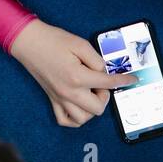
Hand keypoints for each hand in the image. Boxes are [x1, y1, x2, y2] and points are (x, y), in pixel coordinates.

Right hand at [11, 19, 133, 127]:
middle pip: (98, 109)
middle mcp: (69, 92)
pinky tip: (80, 106)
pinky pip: (66, 121)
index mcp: (78, 77)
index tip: (133, 80)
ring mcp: (59, 99)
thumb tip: (105, 72)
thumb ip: (97, 60)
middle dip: (104, 97)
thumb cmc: (53, 40)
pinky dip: (76, 118)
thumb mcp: (80, 44)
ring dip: (91, 109)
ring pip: (84, 119)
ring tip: (90, 94)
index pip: (108, 83)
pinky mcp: (52, 100)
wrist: (29, 42)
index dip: (124, 81)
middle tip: (101, 84)